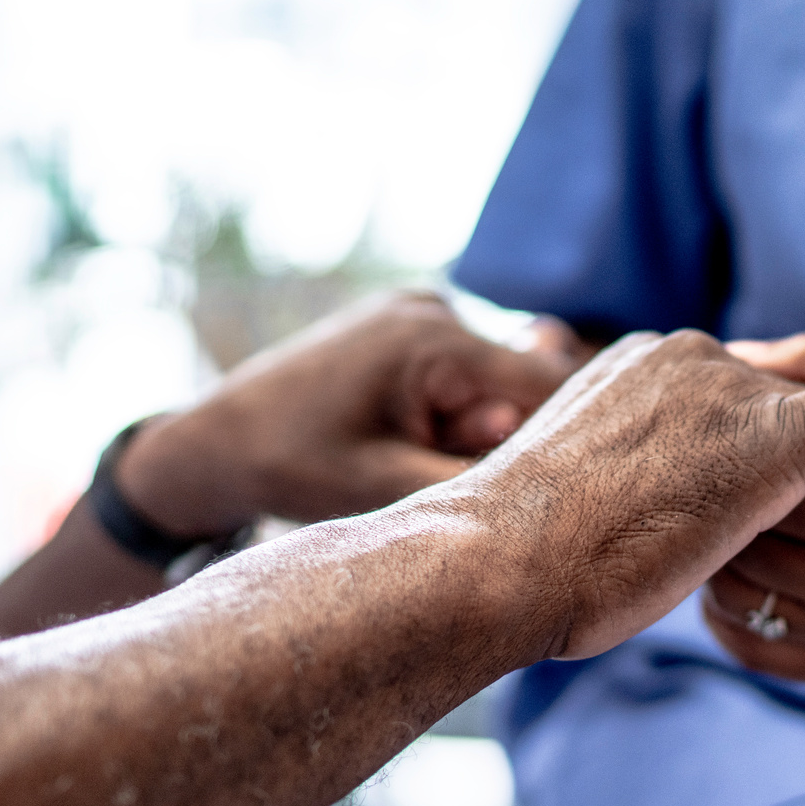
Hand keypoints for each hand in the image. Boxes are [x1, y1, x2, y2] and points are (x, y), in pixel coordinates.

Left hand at [117, 291, 587, 532]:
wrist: (215, 441)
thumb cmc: (293, 467)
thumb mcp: (389, 489)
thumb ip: (477, 482)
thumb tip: (561, 496)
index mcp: (434, 341)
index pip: (548, 384)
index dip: (573, 438)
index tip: (589, 486)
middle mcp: (433, 309)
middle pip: (523, 383)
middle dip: (512, 438)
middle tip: (469, 480)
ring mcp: (419, 309)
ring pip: (495, 380)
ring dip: (481, 428)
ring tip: (425, 459)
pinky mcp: (407, 324)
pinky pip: (464, 371)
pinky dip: (458, 412)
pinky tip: (415, 440)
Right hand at [438, 330, 804, 660]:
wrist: (503, 562)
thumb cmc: (517, 558)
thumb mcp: (565, 500)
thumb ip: (609, 484)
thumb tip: (608, 520)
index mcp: (638, 366)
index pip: (724, 389)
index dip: (757, 437)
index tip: (777, 491)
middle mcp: (687, 358)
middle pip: (778, 389)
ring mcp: (729, 390)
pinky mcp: (774, 434)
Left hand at [703, 332, 804, 686]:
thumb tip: (735, 352)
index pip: (755, 480)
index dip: (737, 460)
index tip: (733, 447)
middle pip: (736, 542)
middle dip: (721, 511)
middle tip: (717, 490)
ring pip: (731, 597)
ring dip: (720, 563)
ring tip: (729, 535)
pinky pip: (748, 647)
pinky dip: (728, 616)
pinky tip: (744, 585)